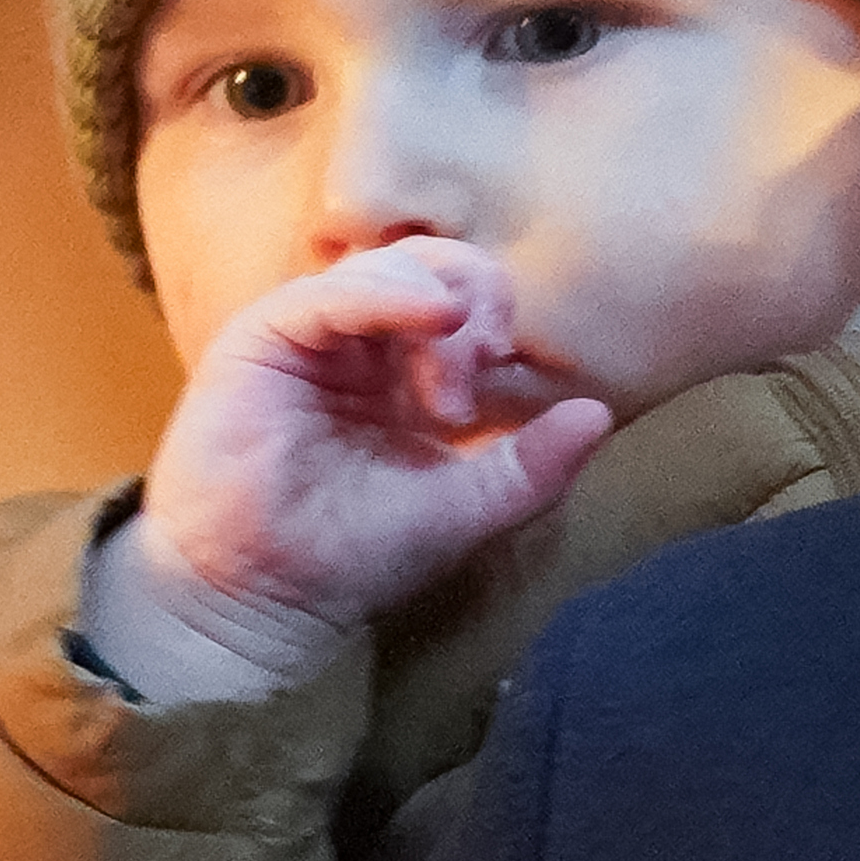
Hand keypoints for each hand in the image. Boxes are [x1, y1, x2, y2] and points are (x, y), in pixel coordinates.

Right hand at [97, 241, 615, 700]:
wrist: (260, 597)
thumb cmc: (351, 557)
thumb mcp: (462, 509)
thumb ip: (530, 466)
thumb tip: (599, 413)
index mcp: (403, 374)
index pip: (463, 302)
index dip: (494, 320)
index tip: (506, 371)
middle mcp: (358, 344)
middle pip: (433, 265)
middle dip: (478, 296)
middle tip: (487, 357)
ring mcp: (310, 336)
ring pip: (388, 264)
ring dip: (439, 304)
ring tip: (446, 390)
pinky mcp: (263, 338)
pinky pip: (331, 292)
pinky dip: (387, 291)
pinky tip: (431, 314)